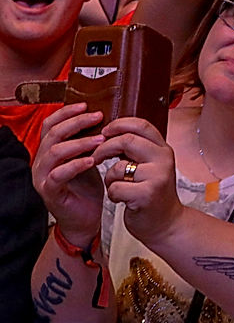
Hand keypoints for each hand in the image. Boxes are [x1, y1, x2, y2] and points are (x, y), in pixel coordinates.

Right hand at [30, 103, 105, 244]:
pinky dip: (76, 165)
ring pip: (54, 152)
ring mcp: (43, 177)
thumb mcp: (88, 158)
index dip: (66, 113)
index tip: (86, 105)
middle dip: (76, 123)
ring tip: (100, 140)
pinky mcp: (50, 192)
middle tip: (98, 117)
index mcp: (49, 151)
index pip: (50, 125)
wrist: (86, 218)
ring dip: (78, 142)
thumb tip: (103, 117)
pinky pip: (59, 174)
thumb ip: (88, 141)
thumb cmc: (88, 187)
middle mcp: (42, 162)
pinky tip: (92, 161)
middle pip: (52, 134)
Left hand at [95, 116, 183, 245]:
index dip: (120, 124)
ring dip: (109, 178)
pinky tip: (121, 200)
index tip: (105, 131)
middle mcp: (163, 159)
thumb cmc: (151, 193)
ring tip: (117, 186)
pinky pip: (116, 188)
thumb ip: (136, 150)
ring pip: (118, 167)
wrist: (166, 224)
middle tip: (96, 157)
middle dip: (104, 148)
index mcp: (163, 149)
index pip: (141, 125)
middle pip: (127, 140)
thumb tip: (109, 133)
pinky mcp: (147, 194)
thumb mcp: (149, 166)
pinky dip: (113, 194)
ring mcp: (157, 177)